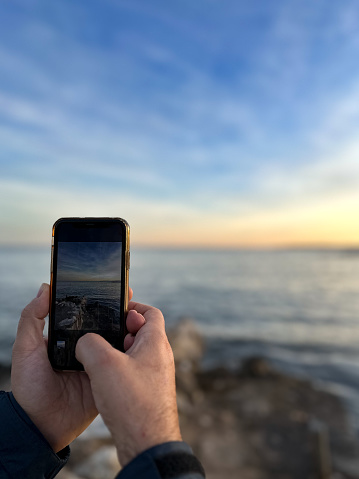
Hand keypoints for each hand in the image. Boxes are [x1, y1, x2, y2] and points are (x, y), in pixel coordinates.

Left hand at [11, 283, 141, 452]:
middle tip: (130, 298)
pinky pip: (122, 365)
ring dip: (128, 331)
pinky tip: (139, 343)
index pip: (87, 313)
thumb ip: (31, 318)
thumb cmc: (29, 387)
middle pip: (107, 325)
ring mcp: (99, 363)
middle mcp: (86, 347)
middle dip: (120, 312)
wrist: (41, 425)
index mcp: (68, 337)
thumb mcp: (25, 348)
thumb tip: (45, 288)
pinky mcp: (108, 379)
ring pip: (118, 343)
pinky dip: (130, 356)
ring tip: (137, 318)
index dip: (99, 299)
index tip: (112, 285)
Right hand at [76, 301, 181, 465]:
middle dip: (119, 331)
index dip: (132, 306)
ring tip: (98, 359)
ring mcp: (156, 376)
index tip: (114, 310)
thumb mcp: (104, 364)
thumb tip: (85, 342)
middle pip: (141, 332)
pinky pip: (133, 372)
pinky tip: (103, 381)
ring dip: (117, 352)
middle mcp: (160, 358)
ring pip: (135, 353)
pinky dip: (119, 370)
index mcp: (156, 343)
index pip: (151, 312)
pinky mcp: (149, 393)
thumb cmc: (132, 403)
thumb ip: (90, 343)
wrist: (147, 444)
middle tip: (101, 336)